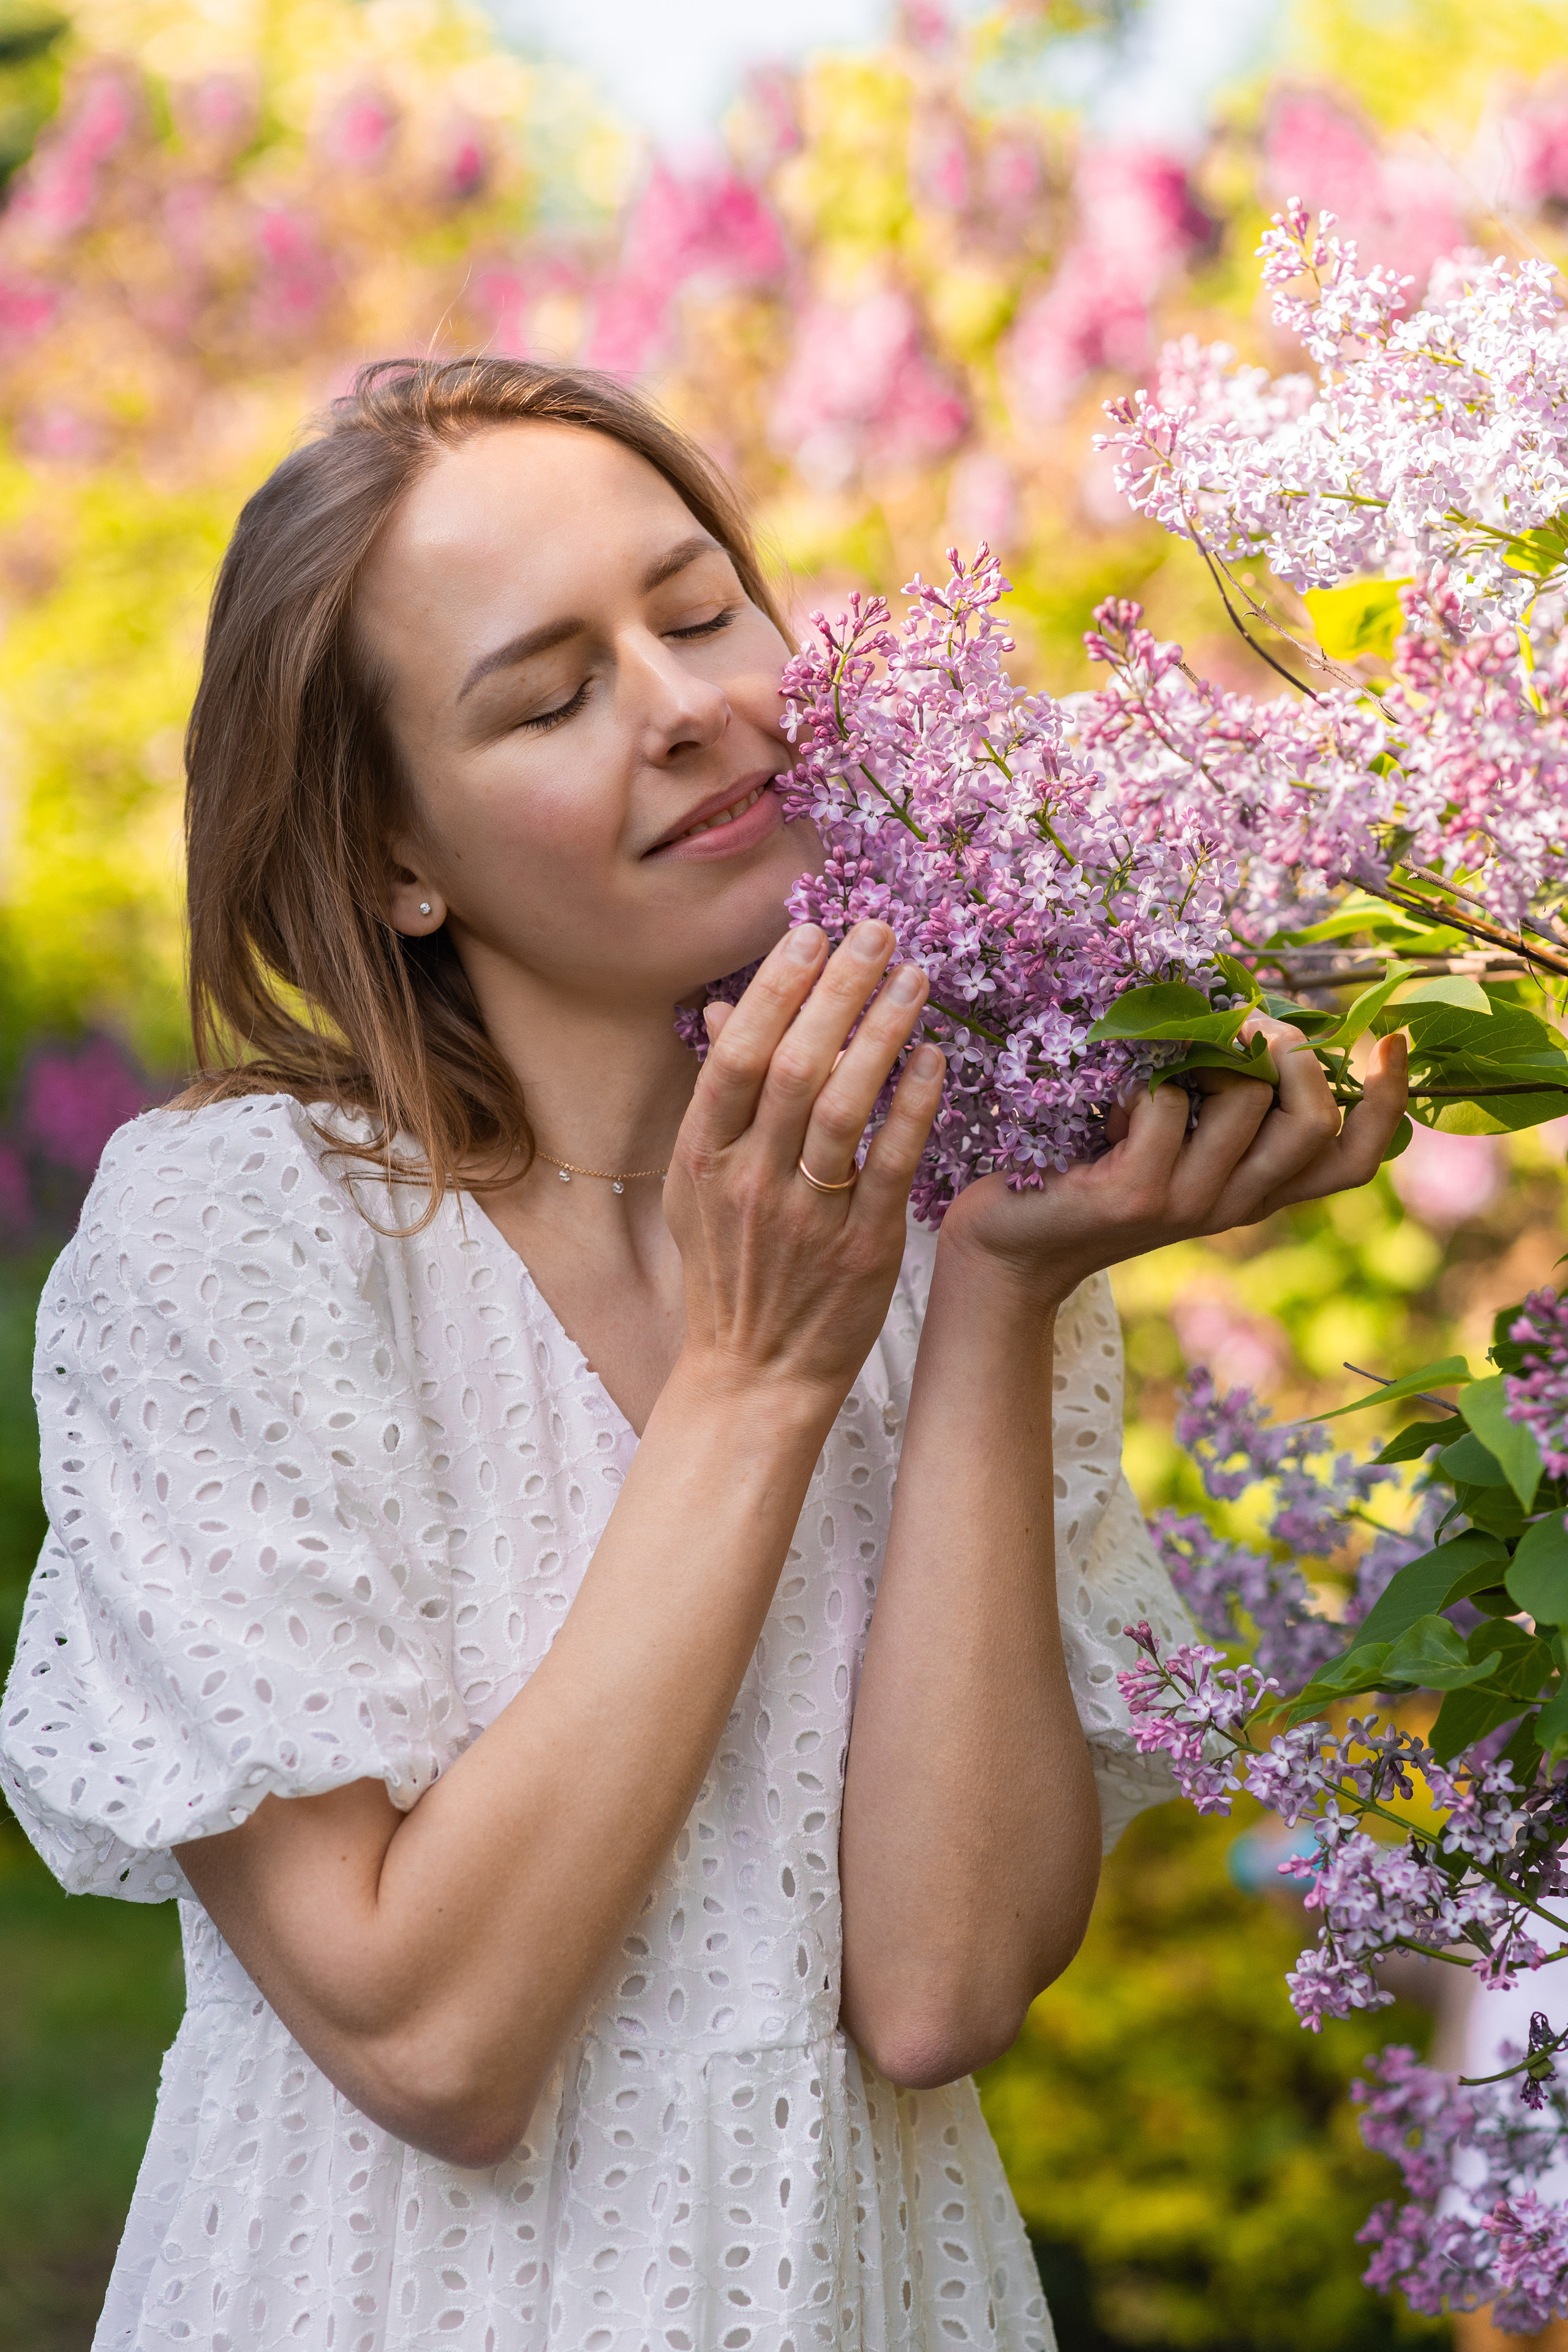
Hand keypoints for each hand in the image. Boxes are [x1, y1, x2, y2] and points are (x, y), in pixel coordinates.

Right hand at [665, 920, 946, 1405]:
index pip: (737, 1055)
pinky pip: (893, 1162)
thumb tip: (723, 1012)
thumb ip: (716, 1100)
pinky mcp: (863, 1247)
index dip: (774, 989)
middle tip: (878, 933)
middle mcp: (749, 1180)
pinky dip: (916, 1105)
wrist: (754, 1375)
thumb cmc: (730, 1270)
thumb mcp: (699, 1186)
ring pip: (846, 1106)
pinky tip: (936, 1058)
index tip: (812, 934)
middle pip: (795, 1066)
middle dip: (838, 990)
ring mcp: (806, 1216)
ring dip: (882, 1033)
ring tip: (915, 978)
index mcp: (702, 1159)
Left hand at [936, 1015, 1408, 1307]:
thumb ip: (1223, 1094)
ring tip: (1152, 1074)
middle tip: (1245, 1025)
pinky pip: (1165, 1103)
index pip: (1355, 1158)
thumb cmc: (1085, 1167)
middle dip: (1292, 1053)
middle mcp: (1234, 1204)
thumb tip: (1262, 1018)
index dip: (1388, 1101)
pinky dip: (1136, 1084)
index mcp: (1256, 1188)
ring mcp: (1188, 1204)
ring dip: (1203, 1058)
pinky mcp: (1136, 1195)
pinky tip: (1103, 1112)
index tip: (1390, 1038)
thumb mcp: (1170, 1133)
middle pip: (1316, 1122)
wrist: (1008, 1242)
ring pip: (1247, 1100)